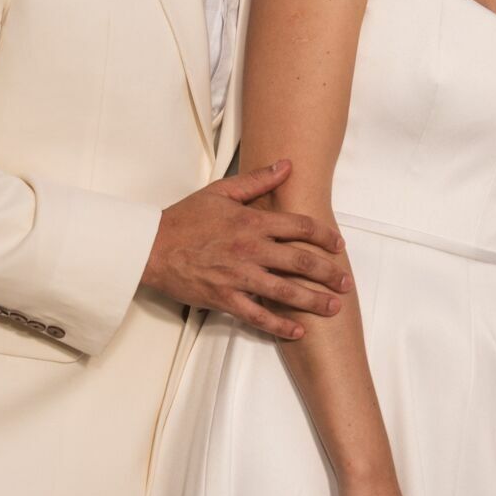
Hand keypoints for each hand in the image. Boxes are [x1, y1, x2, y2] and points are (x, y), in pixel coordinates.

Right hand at [141, 159, 348, 339]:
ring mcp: (239, 276)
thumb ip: (257, 180)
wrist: (149, 246)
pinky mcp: (225, 298)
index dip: (323, 236)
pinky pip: (258, 315)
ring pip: (285, 291)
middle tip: (346, 282)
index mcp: (251, 222)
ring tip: (334, 308)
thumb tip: (286, 165)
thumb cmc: (184, 218)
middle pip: (300, 261)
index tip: (338, 245)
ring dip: (313, 300)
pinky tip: (298, 330)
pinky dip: (280, 325)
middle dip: (328, 273)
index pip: (299, 227)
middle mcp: (250, 249)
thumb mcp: (221, 191)